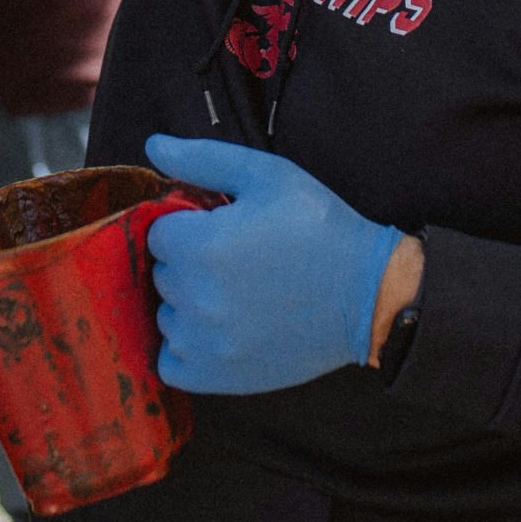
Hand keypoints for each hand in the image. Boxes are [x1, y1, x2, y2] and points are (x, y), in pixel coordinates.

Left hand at [143, 133, 401, 394]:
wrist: (367, 294)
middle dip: (190, 263)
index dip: (189, 226)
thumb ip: (203, 159)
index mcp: (202, 245)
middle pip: (163, 274)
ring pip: (167, 315)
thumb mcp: (268, 176)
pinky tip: (218, 331)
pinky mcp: (218, 377)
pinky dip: (187, 348)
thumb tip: (153, 145)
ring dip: (188, 305)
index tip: (222, 230)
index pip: (159, 233)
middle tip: (236, 261)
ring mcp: (206, 342)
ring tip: (235, 295)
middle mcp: (196, 297)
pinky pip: (171, 362)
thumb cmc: (319, 227)